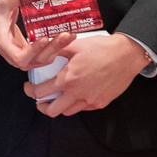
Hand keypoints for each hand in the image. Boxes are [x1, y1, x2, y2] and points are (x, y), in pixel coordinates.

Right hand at [0, 0, 75, 71]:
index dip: (33, 51)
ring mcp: (24, 58)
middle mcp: (15, 56)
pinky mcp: (30, 56)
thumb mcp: (4, 2)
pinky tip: (65, 36)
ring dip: (57, 48)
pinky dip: (55, 47)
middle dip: (53, 47)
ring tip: (70, 34)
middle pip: (37, 59)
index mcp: (5, 46)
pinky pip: (45, 55)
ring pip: (43, 59)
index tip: (43, 38)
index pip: (20, 57)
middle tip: (66, 34)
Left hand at [24, 34, 149, 115]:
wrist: (127, 55)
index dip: (30, 91)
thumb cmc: (102, 48)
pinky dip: (75, 104)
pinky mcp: (100, 103)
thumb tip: (42, 51)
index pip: (40, 92)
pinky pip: (83, 108)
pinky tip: (76, 93)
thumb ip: (56, 50)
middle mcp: (77, 93)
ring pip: (67, 112)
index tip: (29, 88)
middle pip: (52, 111)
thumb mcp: (75, 45)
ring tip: (58, 96)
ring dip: (59, 106)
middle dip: (42, 106)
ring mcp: (90, 101)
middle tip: (40, 100)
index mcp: (68, 78)